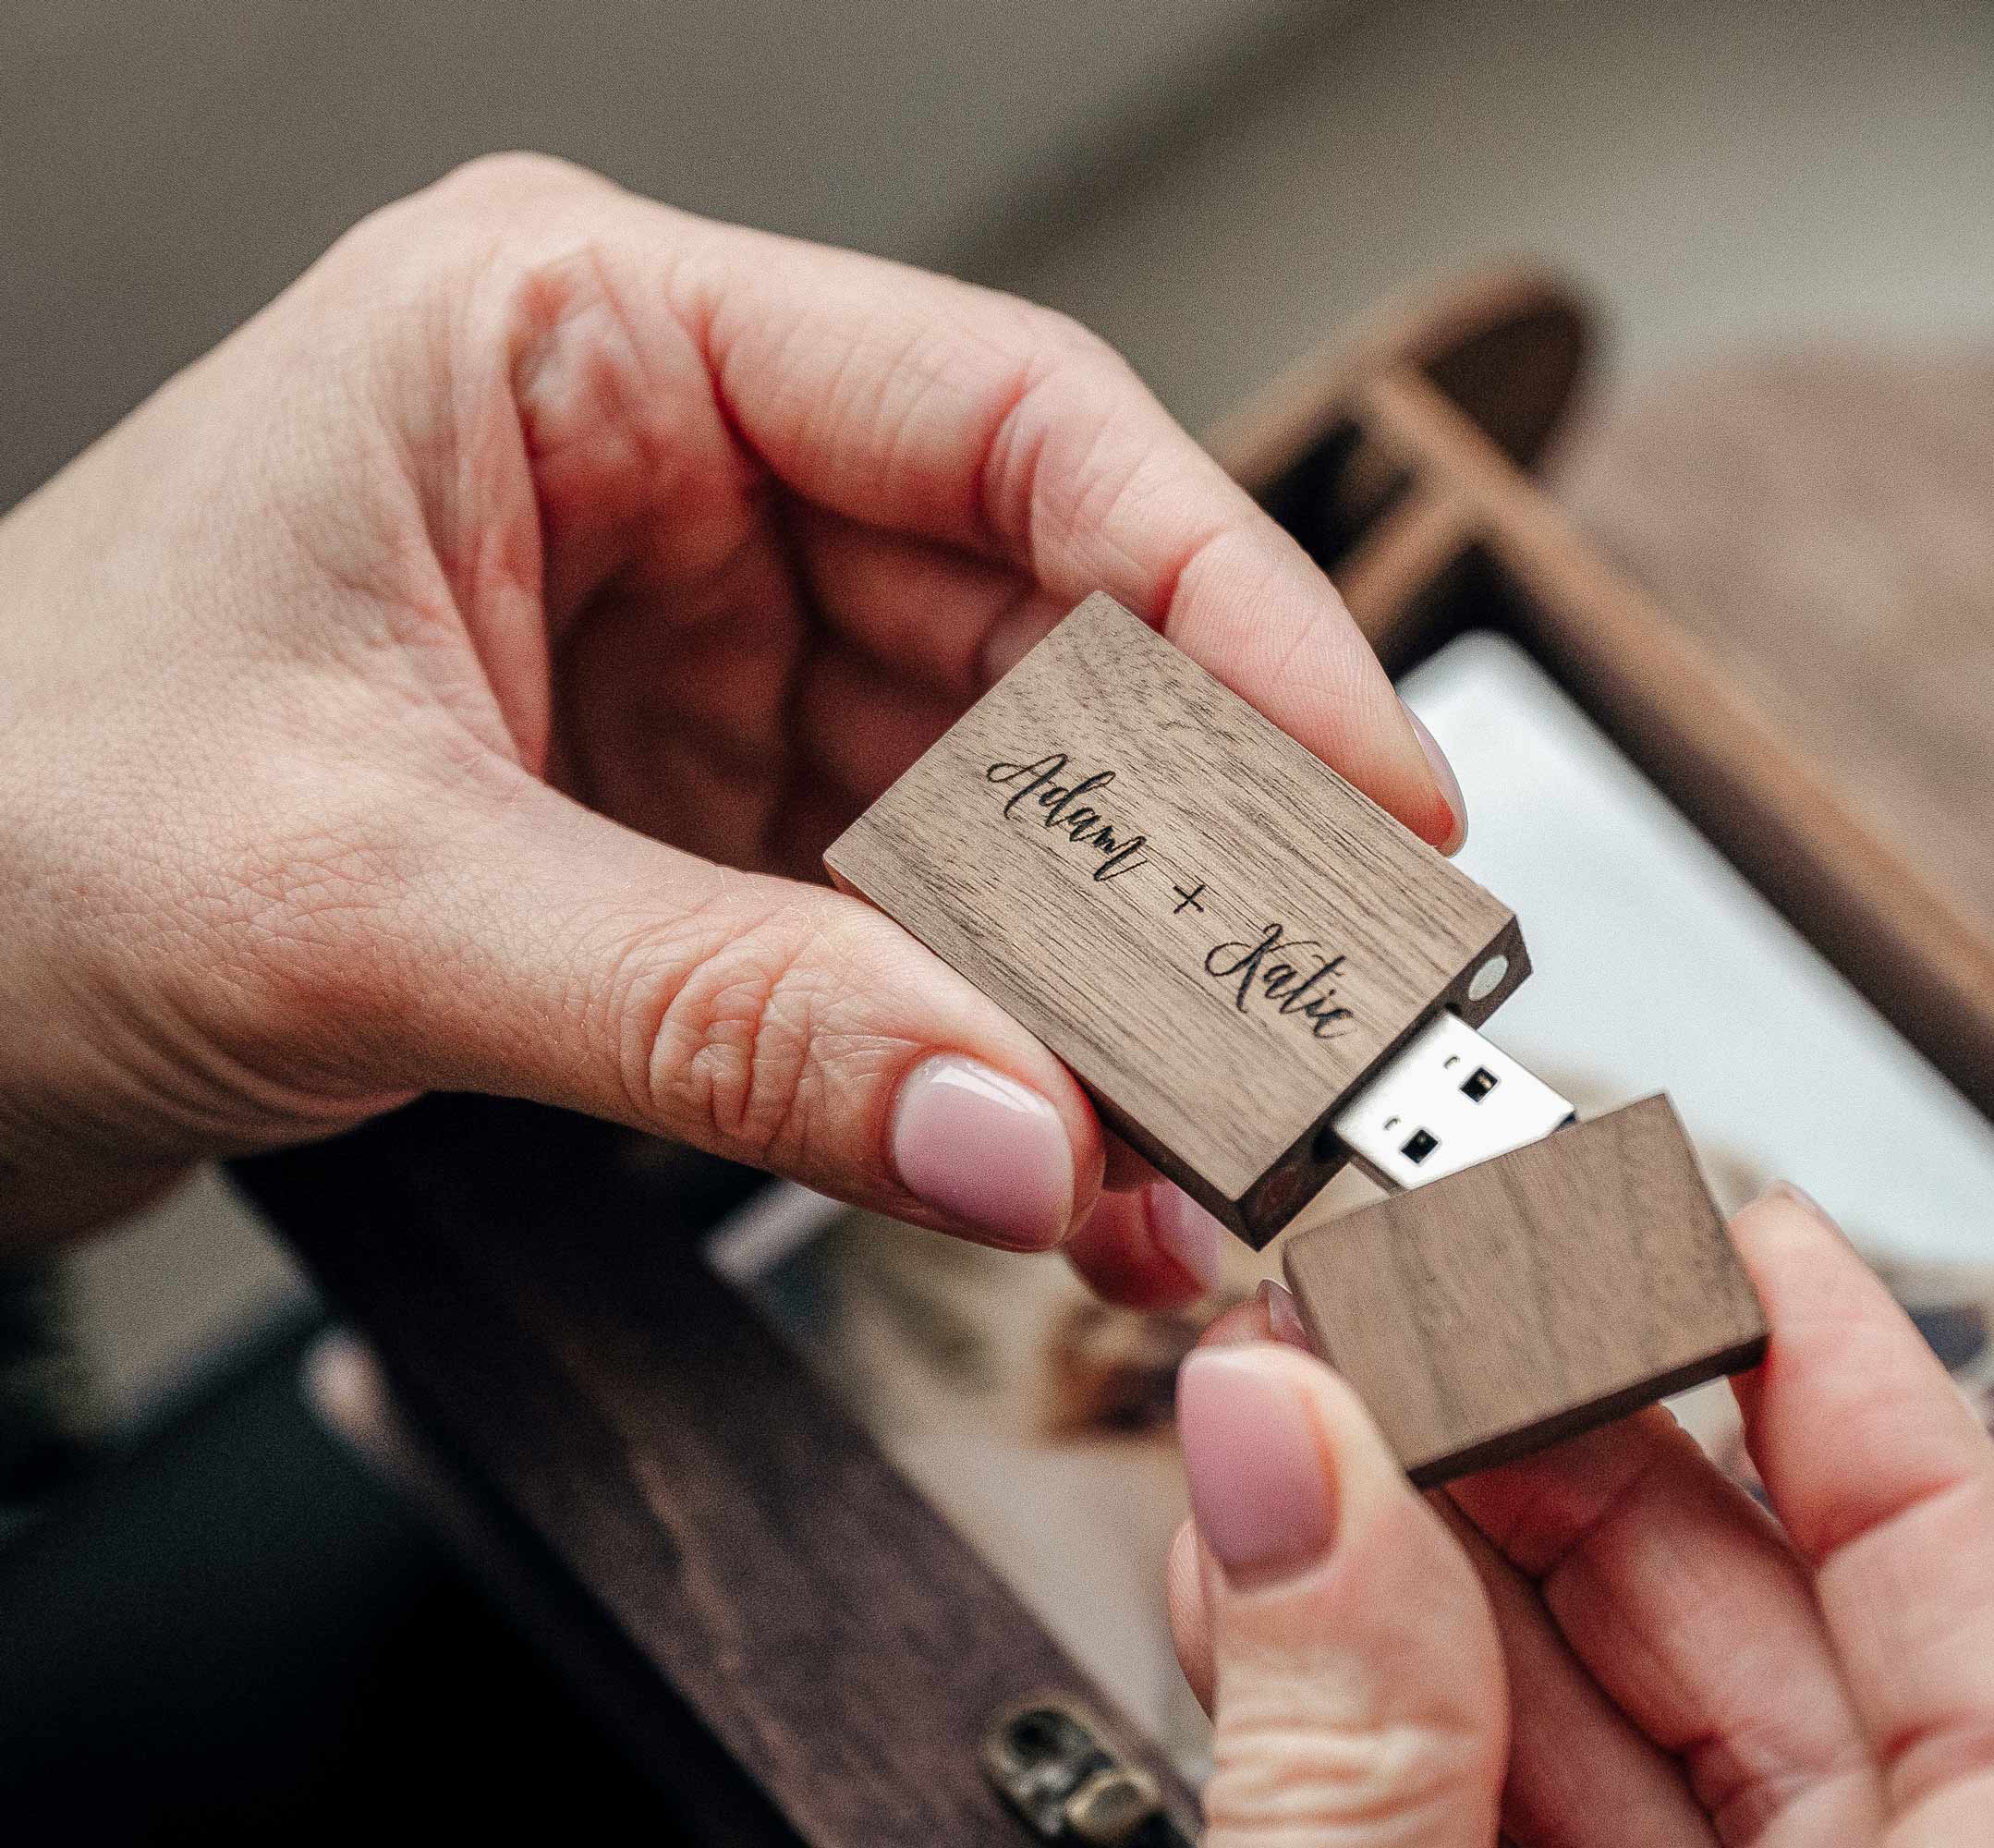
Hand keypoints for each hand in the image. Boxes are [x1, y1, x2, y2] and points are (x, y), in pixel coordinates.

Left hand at [0, 154, 1458, 1292]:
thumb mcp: (364, 898)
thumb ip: (717, 1013)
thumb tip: (1018, 1122)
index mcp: (575, 337)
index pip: (1001, 420)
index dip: (1226, 597)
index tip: (1369, 781)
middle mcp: (667, 478)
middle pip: (1036, 632)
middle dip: (1189, 845)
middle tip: (1324, 1010)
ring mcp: (696, 656)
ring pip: (998, 802)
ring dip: (1112, 986)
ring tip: (1210, 1134)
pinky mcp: (696, 819)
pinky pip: (915, 920)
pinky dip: (1004, 1045)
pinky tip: (1081, 1147)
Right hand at [1170, 1187, 1993, 1845]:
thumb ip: (1352, 1751)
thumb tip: (1283, 1452)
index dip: (1886, 1423)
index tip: (1761, 1237)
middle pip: (1768, 1665)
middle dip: (1556, 1462)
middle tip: (1410, 1314)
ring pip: (1614, 1745)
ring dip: (1423, 1579)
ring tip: (1287, 1436)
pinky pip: (1506, 1825)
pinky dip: (1384, 1715)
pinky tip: (1274, 1601)